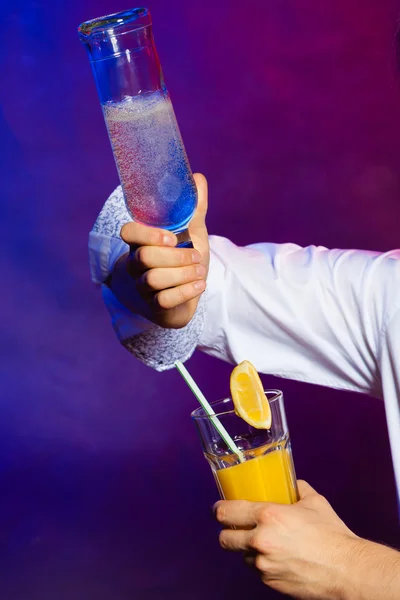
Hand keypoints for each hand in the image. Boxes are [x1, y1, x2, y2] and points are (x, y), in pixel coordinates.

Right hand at [110, 173, 208, 328]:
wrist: (186, 292)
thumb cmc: (182, 258)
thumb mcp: (190, 232)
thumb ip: (193, 208)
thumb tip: (197, 178)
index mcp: (142, 241)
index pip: (128, 233)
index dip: (147, 234)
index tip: (172, 238)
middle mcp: (137, 264)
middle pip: (144, 258)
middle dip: (175, 257)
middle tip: (196, 256)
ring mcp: (143, 286)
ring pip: (154, 280)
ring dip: (182, 274)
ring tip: (200, 270)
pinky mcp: (155, 305)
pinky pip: (164, 301)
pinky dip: (186, 292)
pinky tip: (200, 285)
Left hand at [215, 480, 357, 599]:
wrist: (346, 570)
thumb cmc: (332, 535)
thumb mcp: (314, 502)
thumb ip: (298, 489)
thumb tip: (293, 483)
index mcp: (268, 516)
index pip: (226, 513)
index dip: (219, 511)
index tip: (218, 510)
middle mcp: (260, 540)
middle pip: (224, 538)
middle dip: (228, 532)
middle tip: (235, 527)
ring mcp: (263, 564)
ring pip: (241, 556)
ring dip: (247, 549)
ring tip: (265, 543)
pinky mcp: (270, 582)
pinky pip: (257, 570)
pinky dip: (263, 563)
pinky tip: (278, 557)